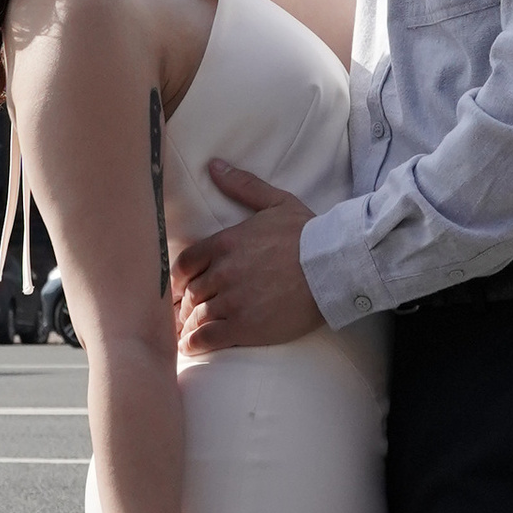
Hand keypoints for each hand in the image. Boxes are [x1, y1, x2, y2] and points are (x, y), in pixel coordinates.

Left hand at [173, 163, 322, 352]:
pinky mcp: (245, 327)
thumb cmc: (308, 234)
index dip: (178, 278)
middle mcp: (223, 272)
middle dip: (186, 303)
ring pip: (197, 315)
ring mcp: (233, 301)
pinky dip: (195, 344)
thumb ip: (242, 186)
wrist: (334, 266)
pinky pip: (208, 338)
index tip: (180, 287)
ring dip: (189, 324)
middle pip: (190, 291)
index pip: (184, 263)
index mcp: (225, 243)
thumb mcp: (276, 202)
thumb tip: (214, 166)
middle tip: (185, 311)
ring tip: (188, 330)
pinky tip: (192, 346)